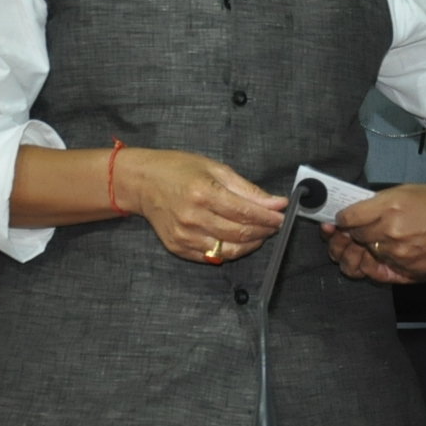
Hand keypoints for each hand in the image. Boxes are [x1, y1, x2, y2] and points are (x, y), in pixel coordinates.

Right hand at [113, 147, 285, 264]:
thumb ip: (247, 189)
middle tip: (274, 224)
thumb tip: (276, 203)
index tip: (282, 215)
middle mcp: (193, 217)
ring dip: (251, 244)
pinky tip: (238, 240)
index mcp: (203, 192)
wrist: (143, 182)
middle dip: (264, 230)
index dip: (269, 217)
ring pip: (230, 250)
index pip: (246, 212)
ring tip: (260, 233)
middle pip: (240, 233)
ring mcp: (184, 236)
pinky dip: (231, 251)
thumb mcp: (215, 168)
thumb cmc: (178, 170)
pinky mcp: (179, 248)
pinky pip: (213, 256)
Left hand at [330, 184, 425, 280]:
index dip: (342, 218)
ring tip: (367, 243)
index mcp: (390, 206)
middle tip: (355, 230)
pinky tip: (379, 256)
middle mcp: (390, 232)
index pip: (349, 217)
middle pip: (354, 236)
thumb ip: (383, 201)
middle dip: (352, 233)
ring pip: (364, 254)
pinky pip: (378, 270)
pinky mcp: (405, 272)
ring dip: (363, 249)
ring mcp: (397, 255)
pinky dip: (375, 263)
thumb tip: (360, 210)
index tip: (344, 218)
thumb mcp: (411, 190)